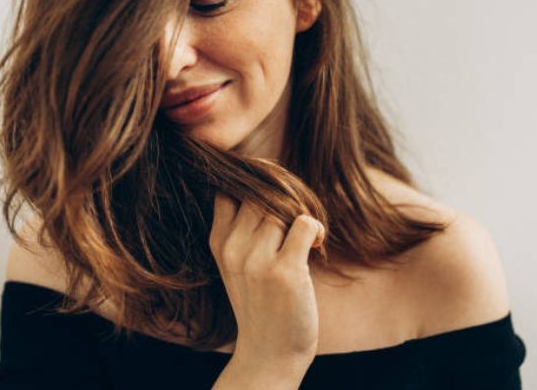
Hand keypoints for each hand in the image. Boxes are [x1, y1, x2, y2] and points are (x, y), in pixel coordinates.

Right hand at [209, 193, 324, 364]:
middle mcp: (234, 249)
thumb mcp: (238, 264)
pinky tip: (317, 246)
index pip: (230, 191)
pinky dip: (316, 228)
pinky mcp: (285, 272)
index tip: (274, 197)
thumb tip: (270, 183)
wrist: (269, 353)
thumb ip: (244, 229)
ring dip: (303, 215)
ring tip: (308, 238)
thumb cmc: (261, 303)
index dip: (254, 185)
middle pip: (261, 196)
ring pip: (284, 208)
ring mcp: (258, 261)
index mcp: (219, 244)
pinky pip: (305, 224)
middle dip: (285, 201)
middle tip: (298, 221)